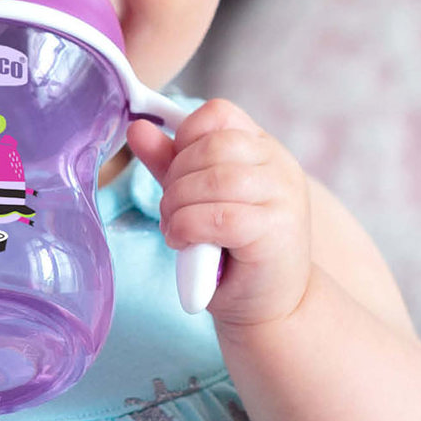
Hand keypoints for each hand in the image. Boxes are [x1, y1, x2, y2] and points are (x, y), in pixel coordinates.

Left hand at [126, 98, 310, 329]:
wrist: (272, 308)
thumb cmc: (233, 253)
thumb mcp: (197, 199)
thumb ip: (170, 163)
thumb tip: (137, 128)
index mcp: (262, 148)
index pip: (217, 113)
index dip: (184, 138)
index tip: (177, 175)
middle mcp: (278, 165)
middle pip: (210, 145)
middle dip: (175, 179)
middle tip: (171, 212)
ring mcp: (282, 196)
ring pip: (213, 179)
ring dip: (178, 207)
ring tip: (177, 230)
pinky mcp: (276, 230)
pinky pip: (218, 217)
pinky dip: (188, 228)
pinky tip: (185, 243)